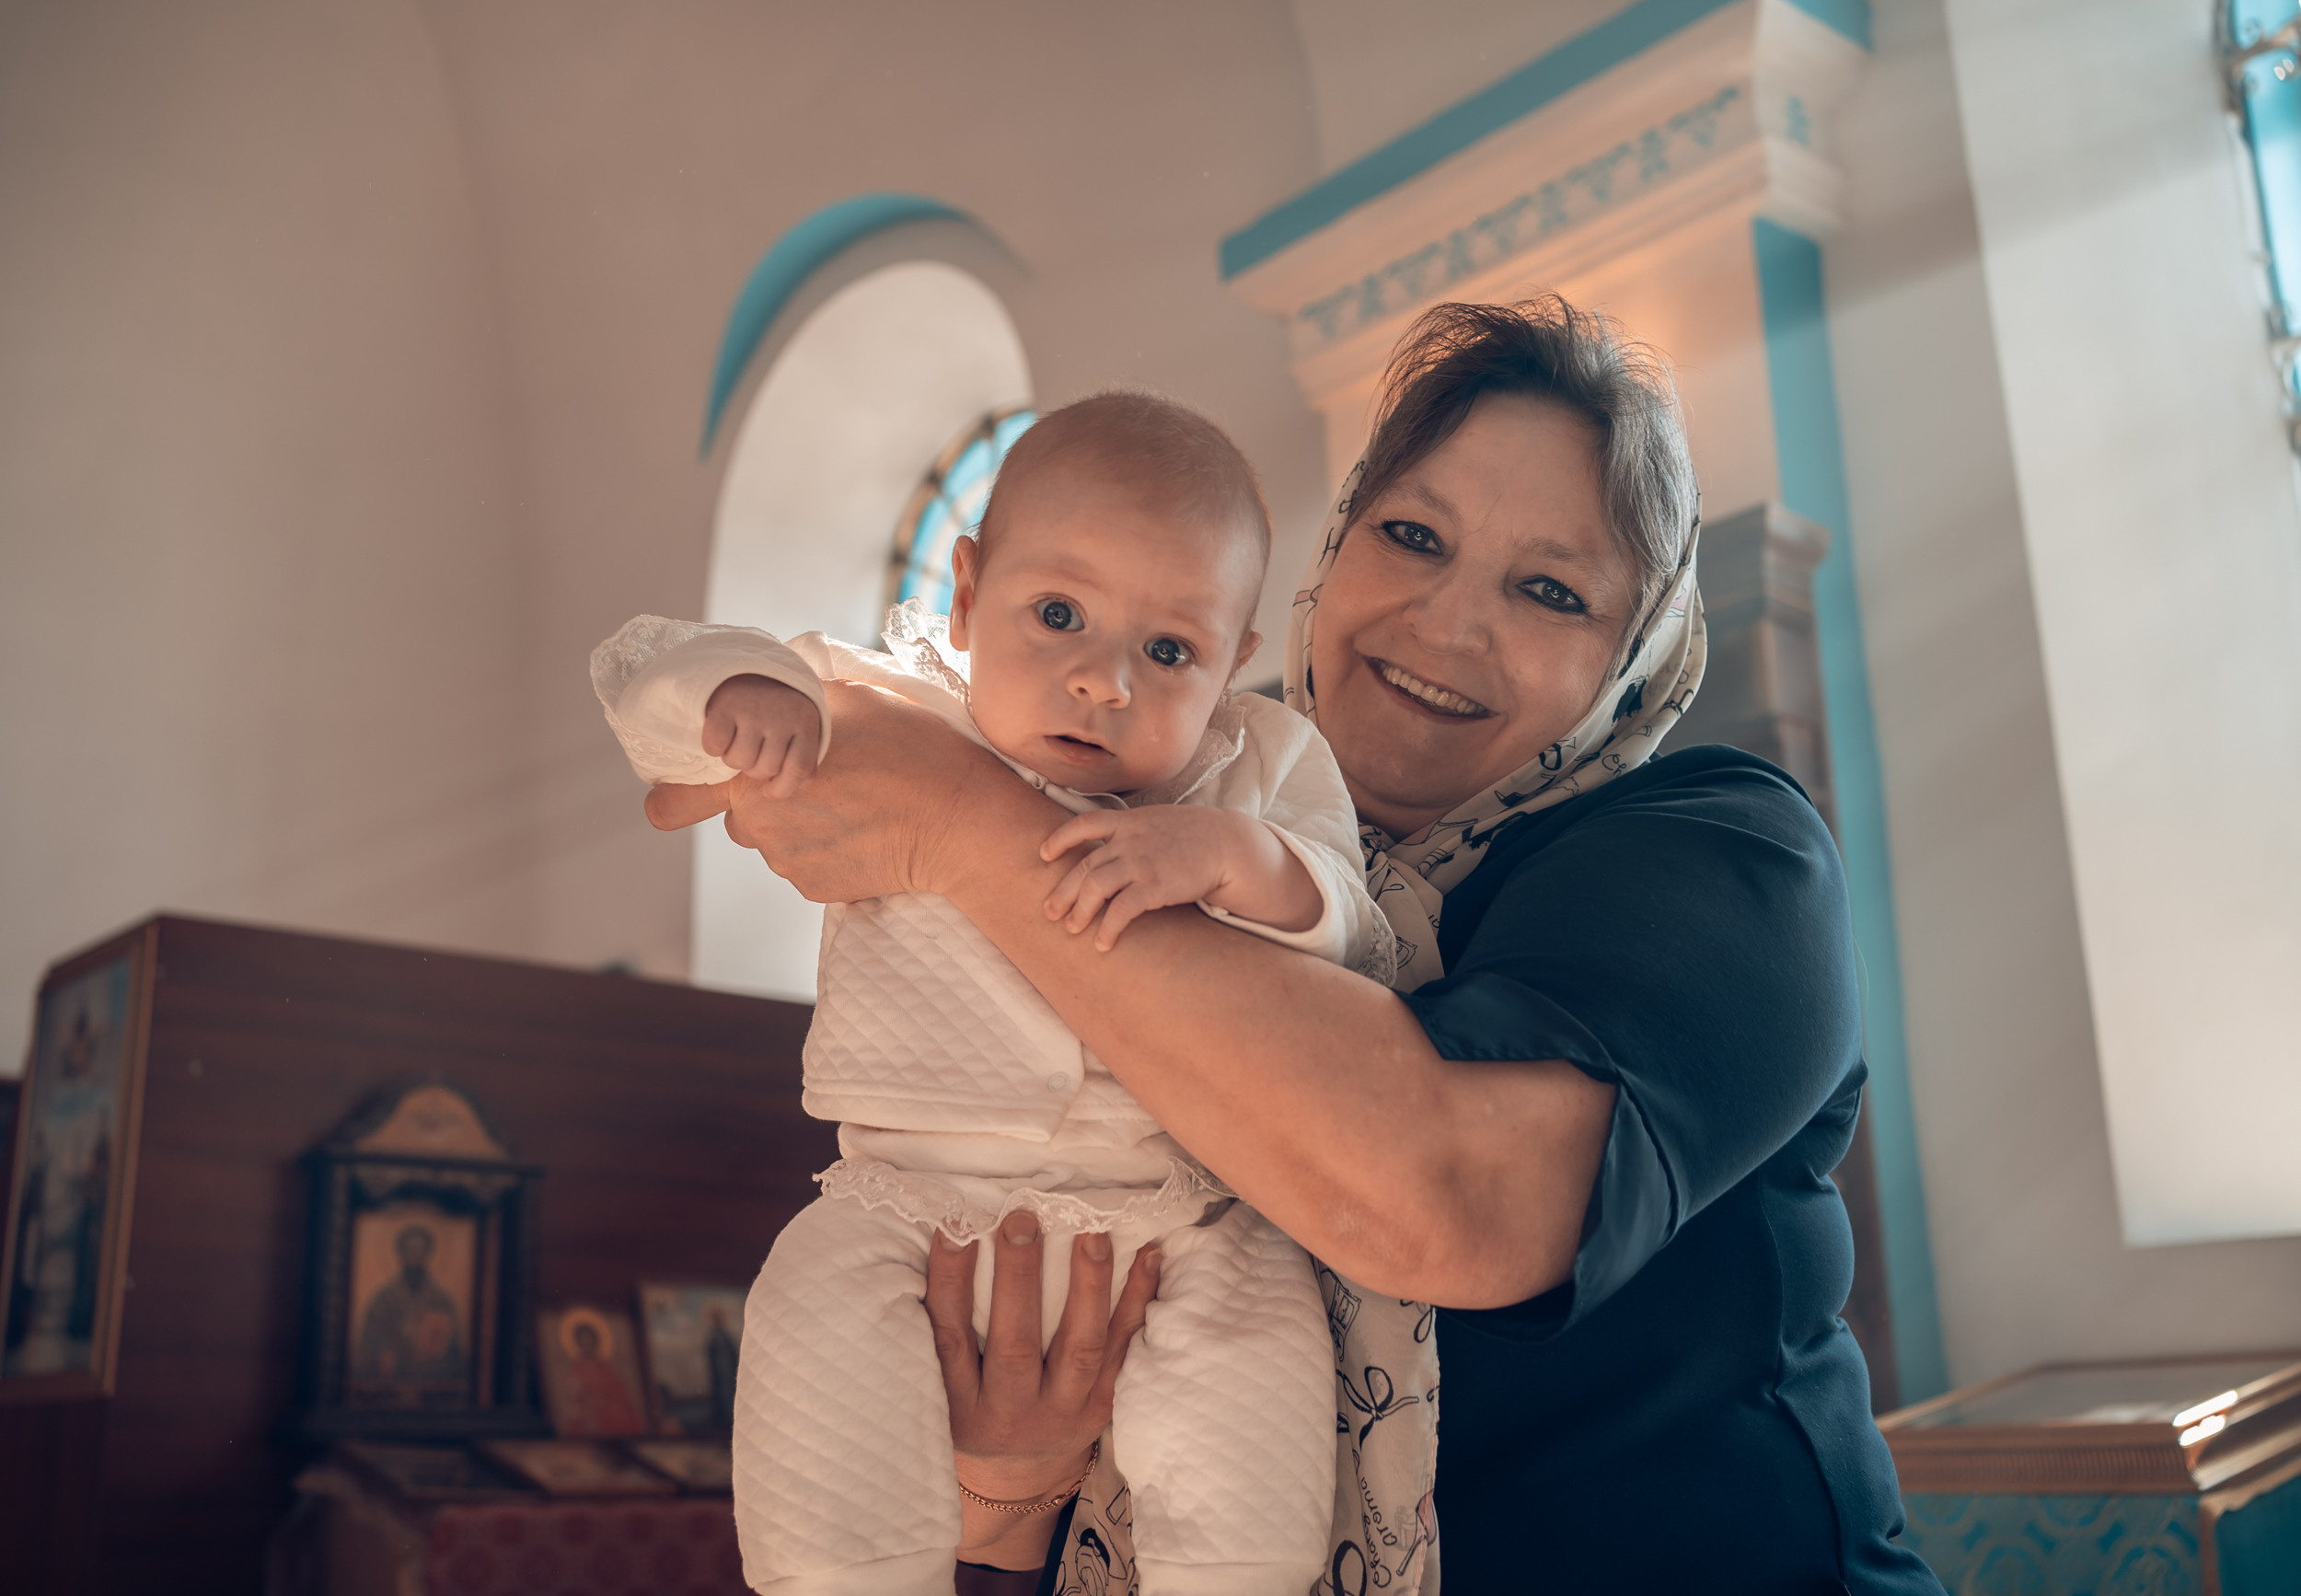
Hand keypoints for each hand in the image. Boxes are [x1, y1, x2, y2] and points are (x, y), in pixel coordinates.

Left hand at [646, 681, 1040, 901]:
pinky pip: (805, 861)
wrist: (962, 823)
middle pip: (735, 812)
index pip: (670, 802)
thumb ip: (794, 703)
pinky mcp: (818, 889)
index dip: (676, 790)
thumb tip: (772, 701)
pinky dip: (826, 844)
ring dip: (797, 819)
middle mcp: (761, 829)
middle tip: (820, 775)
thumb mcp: (849, 699)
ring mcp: (790, 865)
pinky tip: (864, 824)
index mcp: (752, 780)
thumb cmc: (912, 753)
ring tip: (851, 798)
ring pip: (773, 837)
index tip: (699, 779)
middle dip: (762, 794)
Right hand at [701, 674, 820, 797]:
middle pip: (765, 768)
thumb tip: (802, 784)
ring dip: (733, 759)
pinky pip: (714, 746)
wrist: (748, 671)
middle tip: (753, 751)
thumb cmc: (777, 712)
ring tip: (738, 741)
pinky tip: (722, 734)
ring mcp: (753, 710)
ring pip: (739, 761)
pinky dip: (712, 747)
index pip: (799, 769)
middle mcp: (781, 715)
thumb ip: (806, 759)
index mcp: (806, 723)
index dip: (783, 788)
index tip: (770, 790)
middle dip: (754, 769)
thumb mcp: (800, 730)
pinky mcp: (724, 707)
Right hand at [929, 1214, 1158, 1568]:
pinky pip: (1125, 1349)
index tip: (953, 1224)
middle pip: (1016, 1346)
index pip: (950, 1338)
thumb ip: (941, 1328)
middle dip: (1019, 1279)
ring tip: (1092, 1233)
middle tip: (1021, 1219)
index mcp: (958, 1405)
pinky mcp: (1103, 1405)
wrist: (1020, 1472)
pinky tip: (1148, 1254)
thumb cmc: (973, 1405)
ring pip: (1080, 1349)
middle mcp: (1010, 1413)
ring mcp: (1063, 1411)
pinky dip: (1138, 1299)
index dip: (949, 1281)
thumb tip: (948, 1234)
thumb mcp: (940, 1386)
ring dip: (1088, 1286)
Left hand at [1039, 806, 1319, 949]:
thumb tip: (1119, 844)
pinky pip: (1121, 909)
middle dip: (1063, 891)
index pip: (1084, 824)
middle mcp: (1129, 841)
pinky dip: (1108, 927)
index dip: (1061, 839)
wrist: (1228, 844)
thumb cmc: (1197, 836)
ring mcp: (1140, 862)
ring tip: (1072, 929)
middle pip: (1084, 866)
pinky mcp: (1154, 886)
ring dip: (1080, 911)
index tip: (1045, 854)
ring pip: (1095, 887)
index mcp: (1129, 821)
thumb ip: (1137, 830)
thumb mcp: (1161, 821)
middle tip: (1049, 913)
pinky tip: (1103, 943)